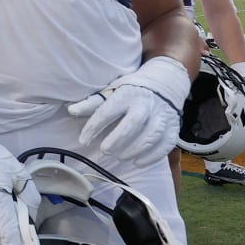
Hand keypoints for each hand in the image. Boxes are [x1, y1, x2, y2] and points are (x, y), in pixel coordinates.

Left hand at [67, 56, 190, 166]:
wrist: (164, 82)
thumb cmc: (132, 89)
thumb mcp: (112, 90)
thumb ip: (93, 103)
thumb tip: (71, 110)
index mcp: (126, 94)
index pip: (107, 111)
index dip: (94, 127)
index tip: (84, 141)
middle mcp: (145, 103)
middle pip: (133, 123)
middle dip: (118, 139)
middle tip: (105, 150)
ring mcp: (162, 115)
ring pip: (151, 135)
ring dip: (135, 149)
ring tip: (120, 157)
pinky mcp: (173, 126)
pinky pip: (166, 144)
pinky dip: (153, 156)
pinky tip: (138, 162)